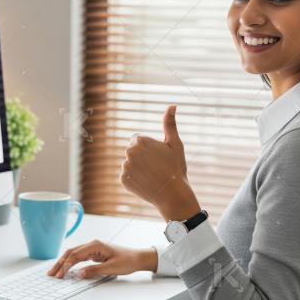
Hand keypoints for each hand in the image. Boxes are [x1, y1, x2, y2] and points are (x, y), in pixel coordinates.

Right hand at [46, 239, 156, 278]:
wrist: (138, 258)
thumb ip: (94, 271)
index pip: (75, 255)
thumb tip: (79, 274)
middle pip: (71, 253)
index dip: (65, 265)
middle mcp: (92, 244)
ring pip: (73, 254)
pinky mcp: (94, 253)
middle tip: (51, 274)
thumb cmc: (128, 260)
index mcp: (95, 245)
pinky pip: (79, 257)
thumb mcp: (111, 268)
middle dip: (60, 263)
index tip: (59, 275)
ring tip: (55, 272)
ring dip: (63, 262)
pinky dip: (71, 262)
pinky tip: (66, 268)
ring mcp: (93, 248)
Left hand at [120, 104, 200, 220]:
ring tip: (152, 175)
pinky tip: (146, 182)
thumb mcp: (175, 144)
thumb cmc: (176, 168)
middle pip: (132, 151)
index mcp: (140, 141)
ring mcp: (125, 167)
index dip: (149, 148)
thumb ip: (169, 124)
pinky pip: (127, 176)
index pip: (138, 139)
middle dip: (142, 156)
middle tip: (156, 167)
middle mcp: (129, 152)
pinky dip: (134, 179)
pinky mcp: (123, 180)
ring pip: (130, 163)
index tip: (158, 156)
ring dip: (138, 168)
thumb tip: (172, 105)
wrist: (173, 194)